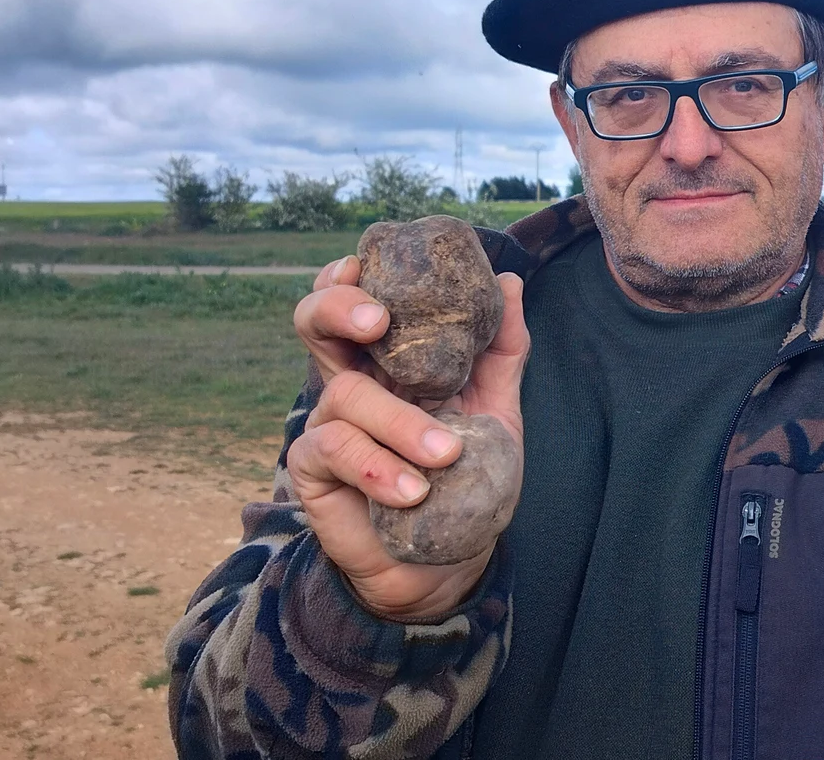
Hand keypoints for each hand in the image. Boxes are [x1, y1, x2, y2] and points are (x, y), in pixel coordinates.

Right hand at [284, 256, 528, 620]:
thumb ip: (502, 351)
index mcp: (388, 360)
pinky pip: (336, 450)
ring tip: (446, 455)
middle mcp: (351, 381)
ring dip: (400, 423)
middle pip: (314, 321)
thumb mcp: (496, 410)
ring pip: (345, 394)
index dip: (346, 276)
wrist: (454, 559)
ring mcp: (328, 425)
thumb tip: (509, 282)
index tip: (364, 263)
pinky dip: (379, 467)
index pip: (353, 300)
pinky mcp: (314, 470)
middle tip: (379, 321)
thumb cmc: (468, 479)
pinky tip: (414, 492)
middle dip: (338, 307)